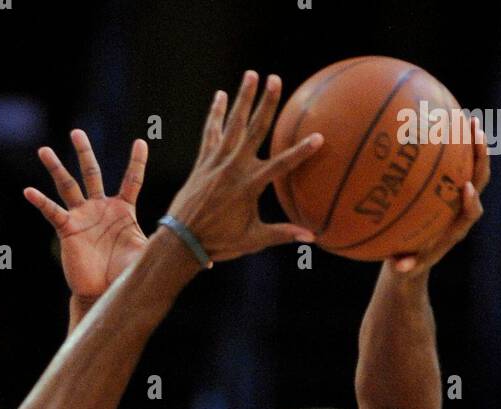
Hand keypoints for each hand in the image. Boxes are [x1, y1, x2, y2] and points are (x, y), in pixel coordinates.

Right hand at [24, 131, 148, 299]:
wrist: (103, 292)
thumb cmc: (124, 273)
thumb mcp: (145, 254)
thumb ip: (162, 244)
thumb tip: (201, 257)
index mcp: (123, 210)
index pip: (131, 180)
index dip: (136, 162)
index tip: (140, 142)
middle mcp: (100, 208)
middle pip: (92, 173)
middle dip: (84, 153)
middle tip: (77, 133)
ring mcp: (82, 217)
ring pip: (68, 186)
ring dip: (56, 168)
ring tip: (44, 151)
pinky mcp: (68, 229)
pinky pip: (52, 212)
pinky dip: (41, 202)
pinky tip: (29, 191)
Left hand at [165, 71, 321, 263]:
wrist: (182, 240)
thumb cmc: (220, 242)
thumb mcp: (253, 240)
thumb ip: (282, 234)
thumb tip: (311, 237)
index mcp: (249, 186)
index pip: (281, 165)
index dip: (301, 152)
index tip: (318, 137)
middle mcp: (233, 168)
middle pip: (255, 130)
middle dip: (267, 103)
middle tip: (275, 79)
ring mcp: (216, 162)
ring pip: (232, 124)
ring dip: (242, 98)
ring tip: (251, 74)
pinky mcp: (203, 162)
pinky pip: (211, 132)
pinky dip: (216, 114)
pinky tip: (220, 96)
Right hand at [390, 117, 489, 276]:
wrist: (416, 258)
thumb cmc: (409, 264)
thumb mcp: (405, 269)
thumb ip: (404, 267)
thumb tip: (399, 266)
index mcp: (457, 227)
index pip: (472, 212)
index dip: (472, 200)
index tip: (466, 188)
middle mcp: (462, 208)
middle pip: (481, 179)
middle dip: (481, 158)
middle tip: (477, 134)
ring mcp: (459, 195)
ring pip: (473, 167)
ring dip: (474, 144)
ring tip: (470, 119)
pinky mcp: (450, 186)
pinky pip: (456, 163)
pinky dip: (453, 145)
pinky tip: (442, 123)